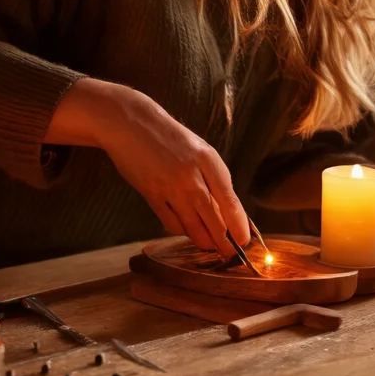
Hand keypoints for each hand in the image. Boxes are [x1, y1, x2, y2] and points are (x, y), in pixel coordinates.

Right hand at [82, 82, 249, 255]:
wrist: (130, 123)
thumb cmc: (169, 137)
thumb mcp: (199, 150)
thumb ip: (213, 177)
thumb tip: (228, 210)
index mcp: (209, 161)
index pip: (231, 202)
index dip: (239, 227)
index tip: (244, 240)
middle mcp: (192, 175)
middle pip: (215, 221)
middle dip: (225, 243)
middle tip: (229, 252)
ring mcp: (171, 187)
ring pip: (194, 228)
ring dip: (204, 242)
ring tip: (210, 246)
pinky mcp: (151, 194)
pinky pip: (171, 223)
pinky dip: (181, 231)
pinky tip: (185, 230)